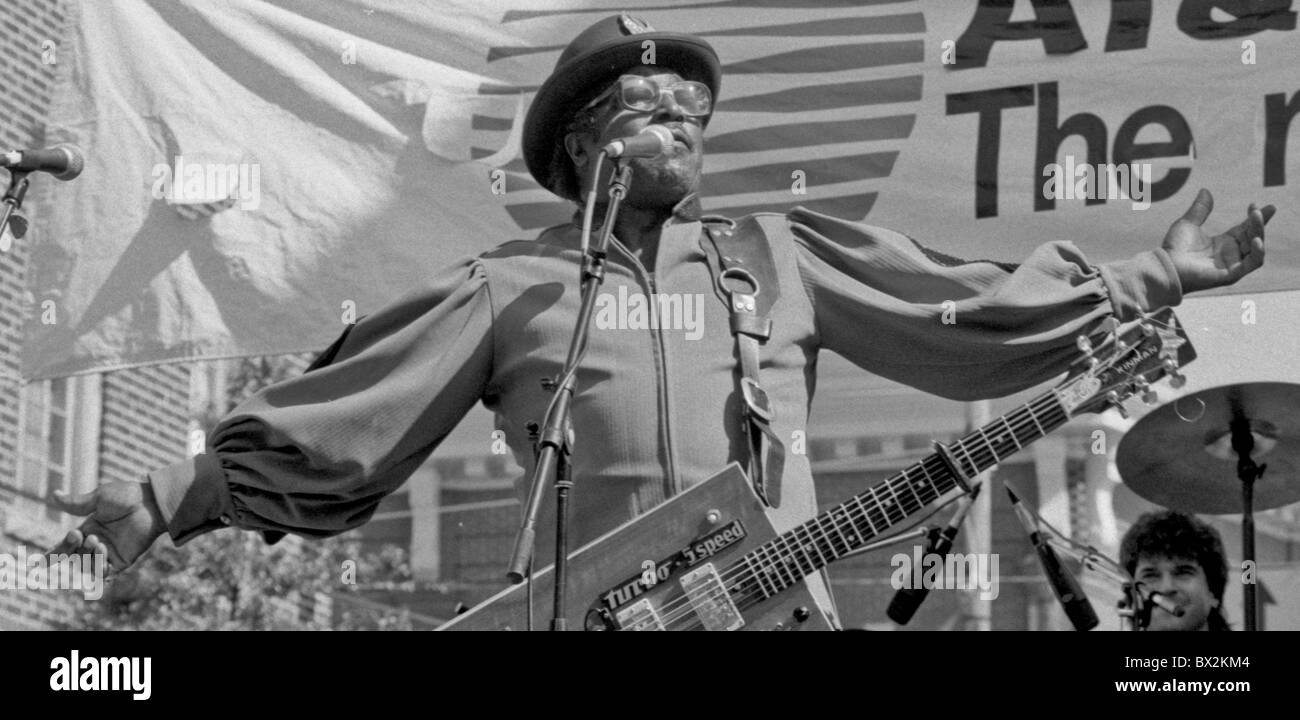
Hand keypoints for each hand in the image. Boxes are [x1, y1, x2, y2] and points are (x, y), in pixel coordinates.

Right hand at [50, 481, 167, 572]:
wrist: (152, 503)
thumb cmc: (127, 496)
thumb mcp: (99, 498)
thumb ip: (77, 503)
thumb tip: (54, 495)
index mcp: (87, 530)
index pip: (64, 547)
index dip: (52, 556)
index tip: (37, 564)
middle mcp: (95, 544)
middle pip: (73, 559)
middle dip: (70, 551)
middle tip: (77, 535)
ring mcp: (109, 554)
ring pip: (87, 567)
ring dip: (87, 556)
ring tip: (97, 540)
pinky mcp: (123, 561)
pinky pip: (106, 574)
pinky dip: (100, 570)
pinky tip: (103, 555)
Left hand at [1162, 188, 1275, 293]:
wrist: (1166, 265)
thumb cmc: (1174, 248)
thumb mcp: (1188, 224)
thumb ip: (1200, 209)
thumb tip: (1205, 190)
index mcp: (1224, 243)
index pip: (1246, 228)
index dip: (1254, 217)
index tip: (1258, 204)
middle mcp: (1231, 254)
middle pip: (1253, 236)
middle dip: (1259, 222)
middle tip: (1262, 209)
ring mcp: (1233, 264)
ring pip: (1256, 248)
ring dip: (1259, 232)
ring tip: (1256, 216)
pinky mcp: (1232, 274)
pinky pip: (1253, 263)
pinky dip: (1258, 252)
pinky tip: (1255, 239)